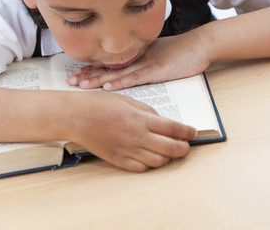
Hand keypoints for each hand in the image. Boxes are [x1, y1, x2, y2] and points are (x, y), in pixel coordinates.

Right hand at [65, 91, 196, 171]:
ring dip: (168, 157)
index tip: (193, 132)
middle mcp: (137, 137)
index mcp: (141, 120)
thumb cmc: (100, 105)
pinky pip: (141, 168)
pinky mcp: (118, 160)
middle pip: (171, 149)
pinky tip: (150, 156)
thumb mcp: (129, 101)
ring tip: (168, 150)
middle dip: (184, 148)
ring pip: (158, 161)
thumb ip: (149, 112)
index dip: (187, 132)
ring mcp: (127, 151)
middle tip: (186, 145)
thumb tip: (163, 122)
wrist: (76, 117)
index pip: (174, 129)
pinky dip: (150, 164)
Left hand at [67, 30, 210, 90]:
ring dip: (97, 79)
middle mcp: (137, 57)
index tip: (76, 73)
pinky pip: (134, 78)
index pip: (110, 62)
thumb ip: (144, 60)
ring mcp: (145, 63)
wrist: (200, 45)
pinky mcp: (156, 70)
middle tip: (70, 81)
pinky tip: (106, 86)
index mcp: (136, 54)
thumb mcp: (159, 54)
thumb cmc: (182, 51)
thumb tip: (132, 69)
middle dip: (88, 74)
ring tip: (80, 85)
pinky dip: (119, 82)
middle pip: (108, 66)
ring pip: (116, 72)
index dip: (92, 68)